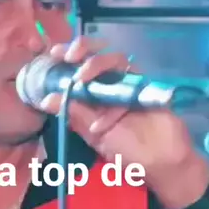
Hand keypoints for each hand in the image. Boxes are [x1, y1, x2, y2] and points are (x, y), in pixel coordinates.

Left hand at [38, 37, 208, 207]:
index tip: (53, 56)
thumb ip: (73, 115)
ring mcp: (128, 83)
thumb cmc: (127, 151)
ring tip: (82, 78)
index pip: (76, 69)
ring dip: (95, 63)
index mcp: (91, 97)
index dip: (64, 58)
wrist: (162, 161)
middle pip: (95, 53)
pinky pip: (131, 73)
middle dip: (81, 47)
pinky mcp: (145, 84)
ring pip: (113, 58)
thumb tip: (46, 100)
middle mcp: (108, 85)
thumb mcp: (94, 135)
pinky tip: (111, 110)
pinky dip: (117, 87)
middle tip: (67, 55)